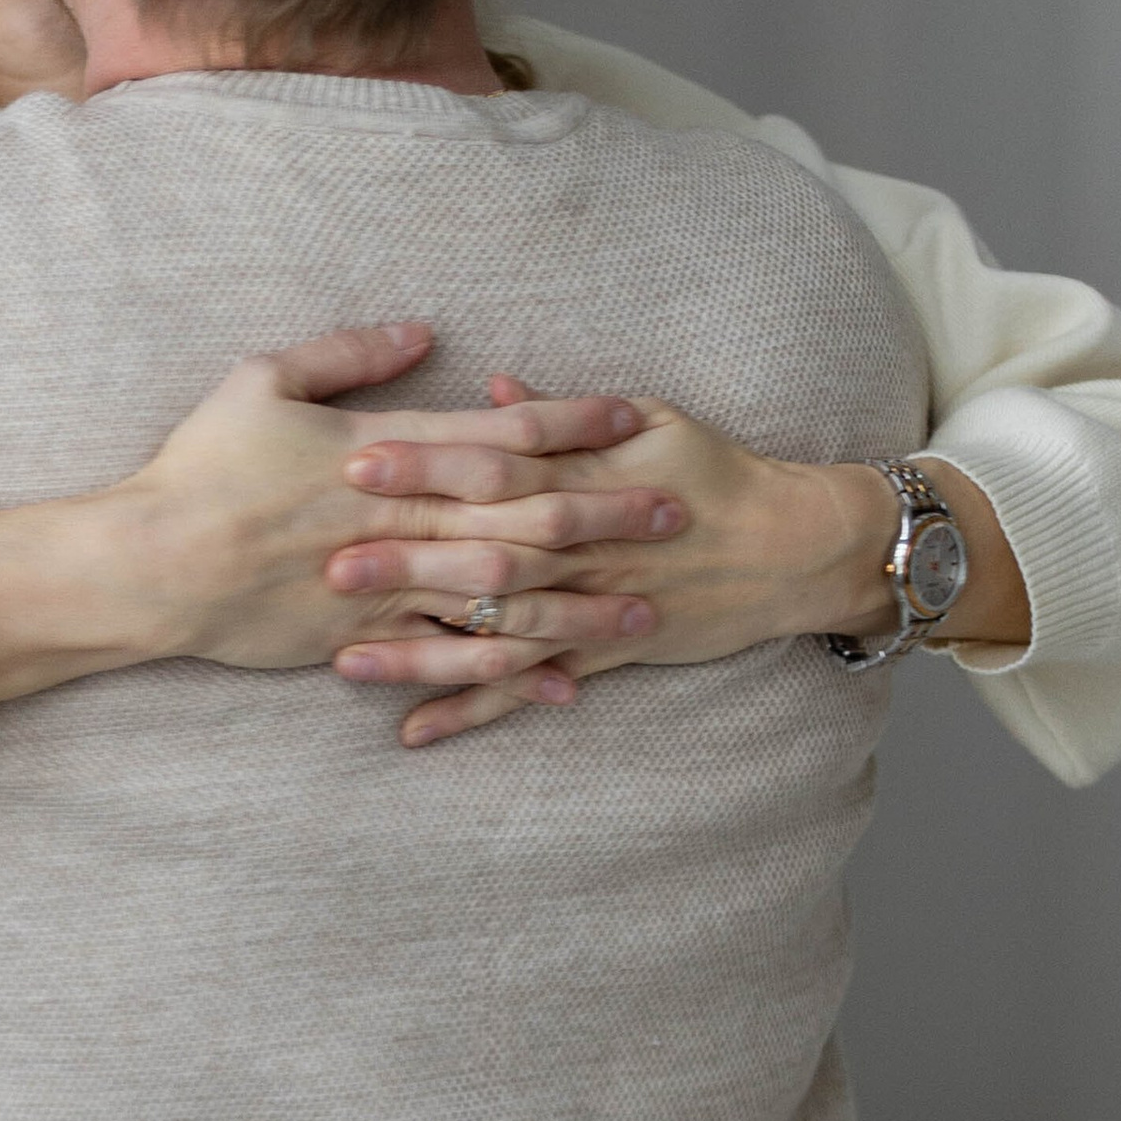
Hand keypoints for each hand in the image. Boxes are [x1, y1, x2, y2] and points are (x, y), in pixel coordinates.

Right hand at [0, 328, 675, 713]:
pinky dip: (512, 673)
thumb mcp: (262, 379)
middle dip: (607, 514)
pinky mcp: (365, 640)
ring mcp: (386, 588)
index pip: (500, 433)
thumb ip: (347, 351)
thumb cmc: (200, 465)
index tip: (634, 418)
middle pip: (525, 517)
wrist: (150, 565)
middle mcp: (400, 520)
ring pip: (505, 599)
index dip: (574, 424)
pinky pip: (453, 662)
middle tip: (677, 513)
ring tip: (647, 606)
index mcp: (384, 451)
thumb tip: (421, 328)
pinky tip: (564, 683)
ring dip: (581, 602)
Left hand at [328, 387, 1026, 744]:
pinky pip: (530, 685)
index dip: (426, 463)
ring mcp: (593, 605)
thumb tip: (486, 390)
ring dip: (422, 649)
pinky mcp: (605, 654)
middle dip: (407, 560)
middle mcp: (585, 543)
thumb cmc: (711, 471)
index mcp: (586, 476)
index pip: (494, 465)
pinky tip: (414, 731)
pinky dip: (475, 709)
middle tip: (328, 563)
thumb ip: (558, 413)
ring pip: (497, 630)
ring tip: (344, 660)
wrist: (791, 545)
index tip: (358, 458)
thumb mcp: (645, 419)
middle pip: (484, 551)